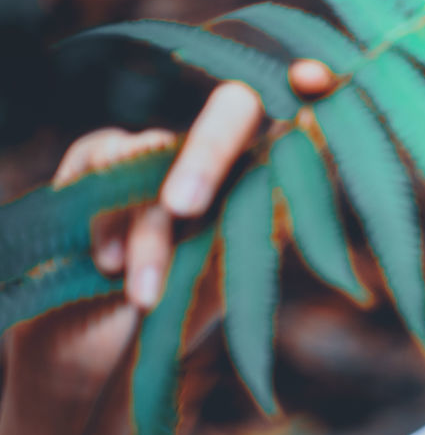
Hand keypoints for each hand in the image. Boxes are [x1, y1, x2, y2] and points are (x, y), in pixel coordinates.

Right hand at [1, 60, 337, 431]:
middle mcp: (219, 157)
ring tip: (143, 298)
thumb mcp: (235, 273)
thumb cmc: (182, 315)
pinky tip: (106, 266)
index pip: (299, 118)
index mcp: (265, 179)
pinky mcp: (100, 163)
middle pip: (231, 109)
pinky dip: (107, 221)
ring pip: (156, 155)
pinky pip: (103, 157)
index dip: (312, 89)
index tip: (313, 79)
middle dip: (209, 151)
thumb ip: (269, 212)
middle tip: (184, 208)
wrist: (101, 356)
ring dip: (147, 238)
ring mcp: (159, 155)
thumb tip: (311, 146)